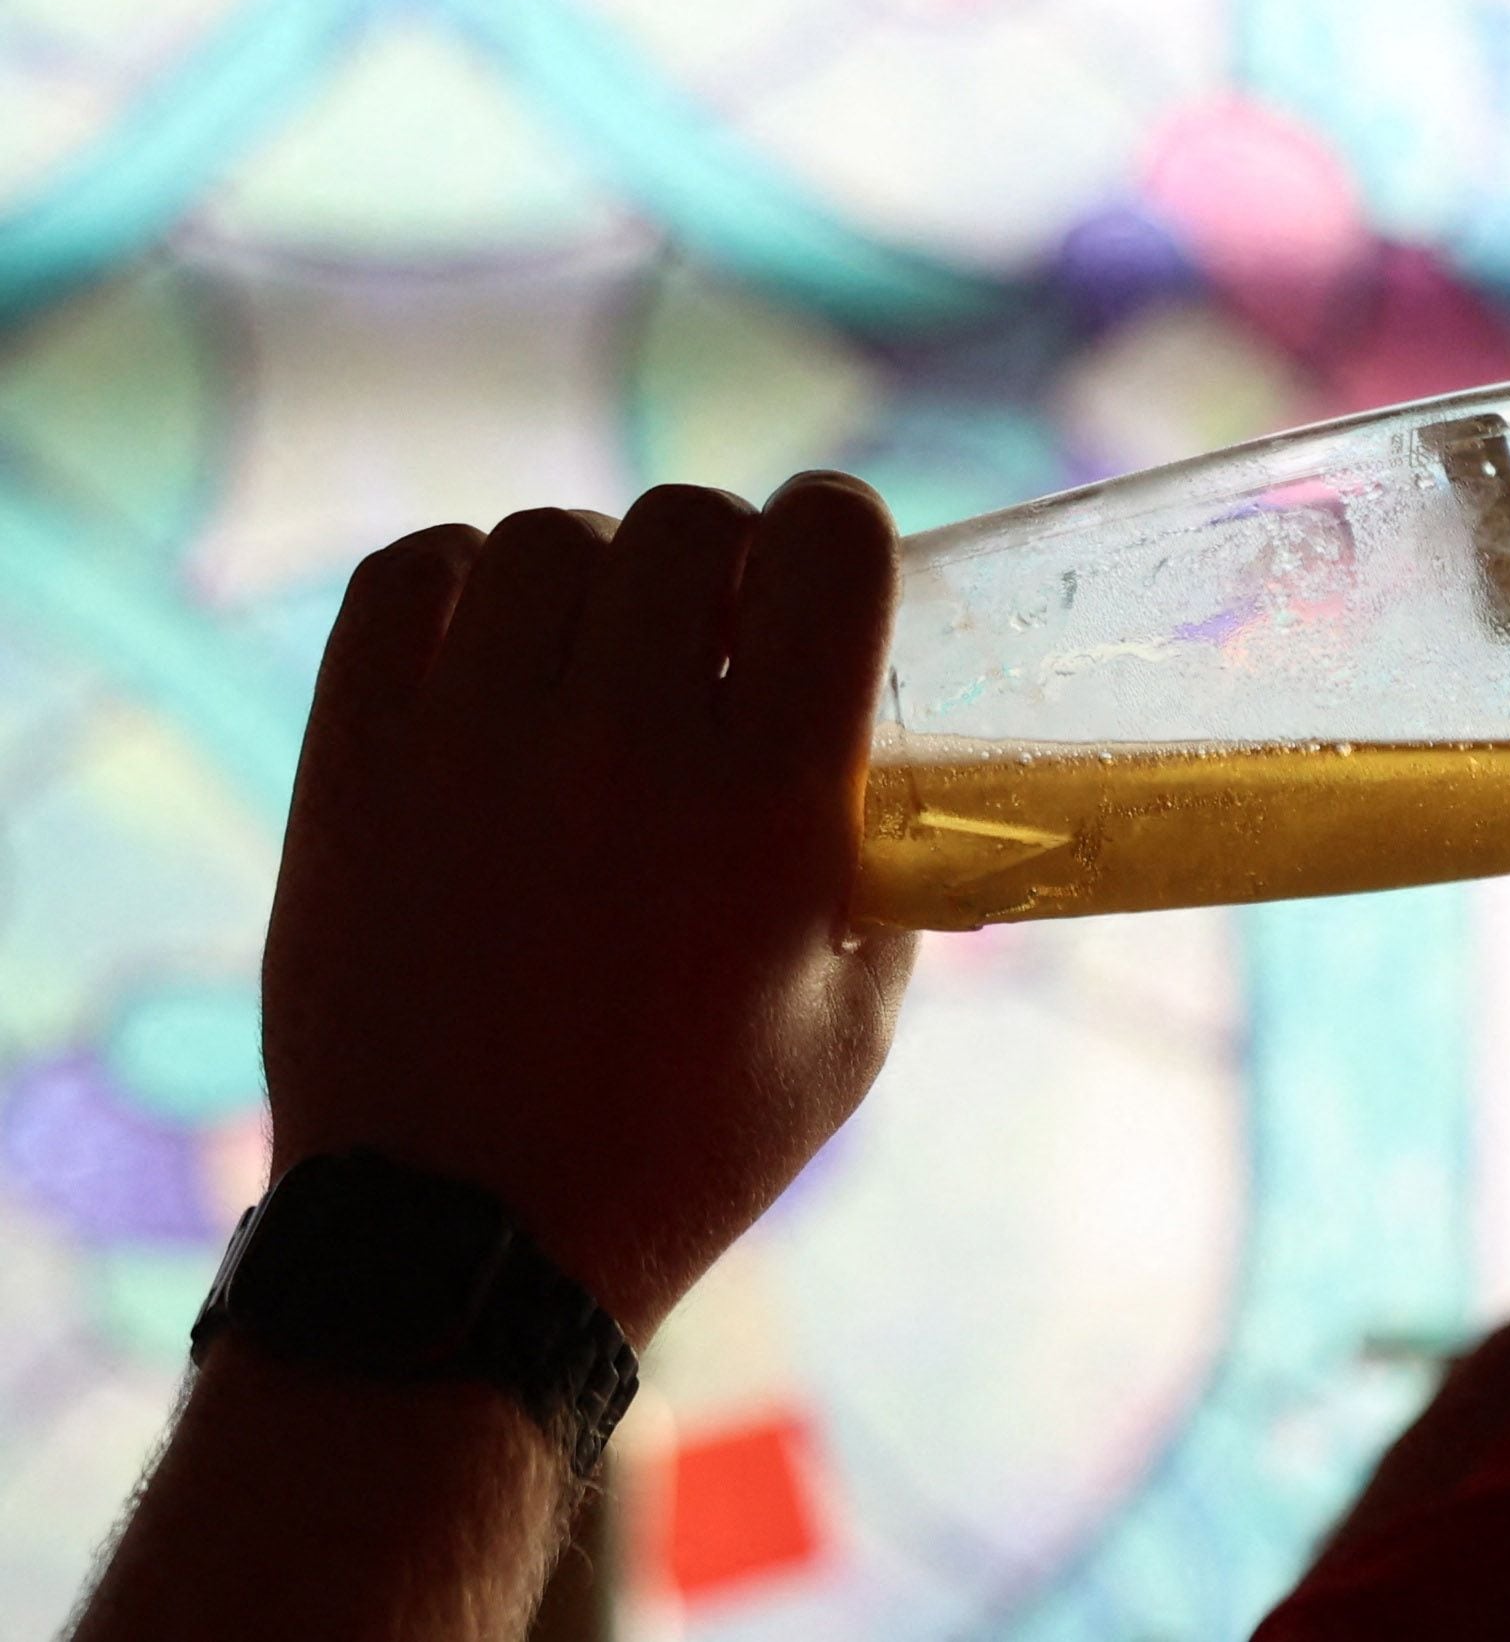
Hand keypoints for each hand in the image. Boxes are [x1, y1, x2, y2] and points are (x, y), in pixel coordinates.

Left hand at [259, 475, 914, 1343]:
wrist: (462, 1241)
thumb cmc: (688, 1146)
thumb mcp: (852, 1025)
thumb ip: (888, 878)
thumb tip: (900, 781)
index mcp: (769, 799)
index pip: (829, 542)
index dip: (841, 531)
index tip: (830, 571)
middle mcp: (626, 744)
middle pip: (689, 520)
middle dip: (724, 556)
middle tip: (716, 630)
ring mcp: (475, 745)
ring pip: (550, 535)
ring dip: (596, 571)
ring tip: (598, 649)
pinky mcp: (356, 765)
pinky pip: (410, 577)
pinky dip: (464, 579)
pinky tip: (496, 644)